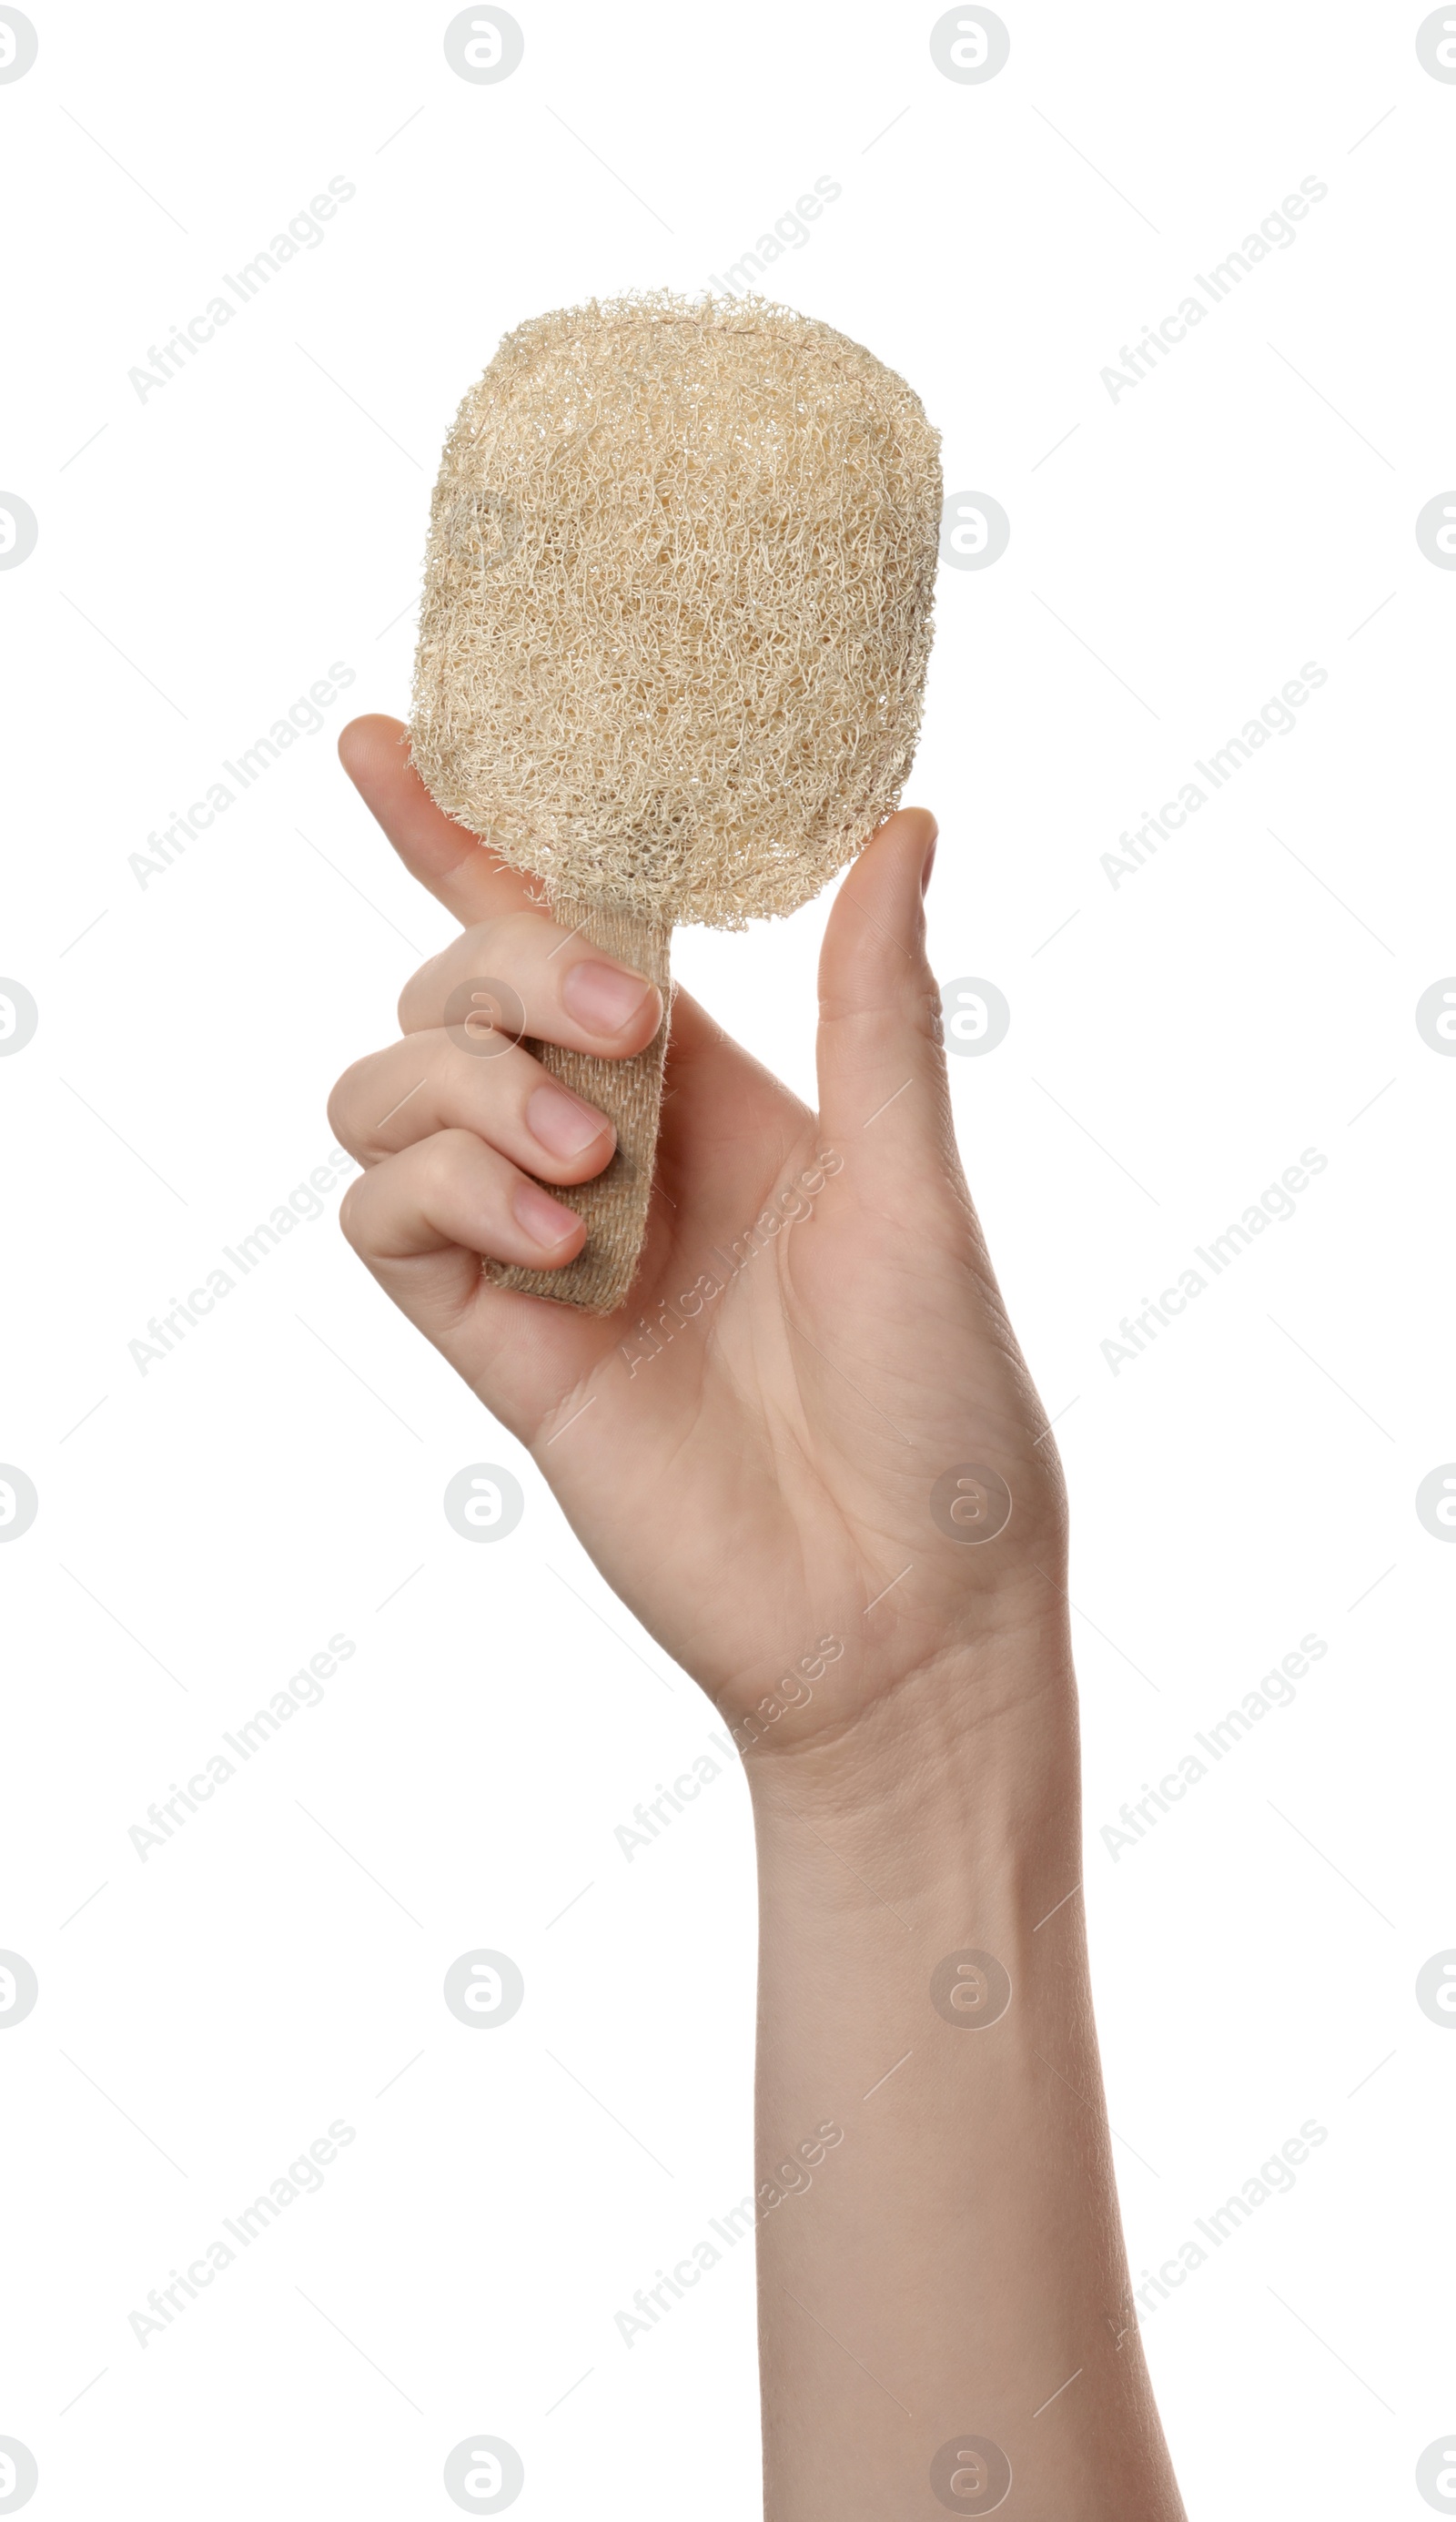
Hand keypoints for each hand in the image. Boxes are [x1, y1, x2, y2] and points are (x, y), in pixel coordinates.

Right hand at [328, 716, 1068, 1760]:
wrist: (903, 1612)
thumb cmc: (942, 1403)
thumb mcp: (914, 1184)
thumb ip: (876, 1009)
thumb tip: (905, 823)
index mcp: (714, 1087)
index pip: (564, 928)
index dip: (467, 837)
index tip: (386, 743)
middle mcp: (612, 1146)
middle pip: (463, 984)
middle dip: (511, 965)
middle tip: (623, 1028)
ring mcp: (540, 1244)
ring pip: (389, 1087)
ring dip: (470, 1086)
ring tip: (592, 1168)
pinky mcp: (494, 1343)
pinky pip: (384, 1220)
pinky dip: (443, 1195)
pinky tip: (556, 1241)